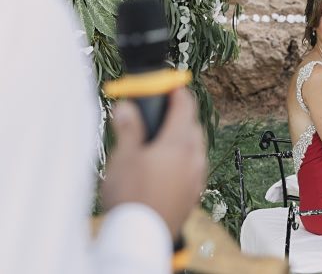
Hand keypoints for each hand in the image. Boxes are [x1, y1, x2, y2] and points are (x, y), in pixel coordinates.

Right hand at [102, 87, 206, 237]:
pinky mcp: (194, 192)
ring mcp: (197, 176)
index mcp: (179, 143)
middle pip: (193, 125)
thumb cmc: (132, 197)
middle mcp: (194, 157)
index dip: (176, 90)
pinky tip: (167, 166)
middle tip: (160, 112)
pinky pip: (194, 166)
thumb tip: (127, 107)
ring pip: (195, 147)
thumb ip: (129, 128)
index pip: (186, 105)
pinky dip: (184, 158)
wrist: (142, 238)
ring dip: (183, 137)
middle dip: (179, 114)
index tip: (167, 83)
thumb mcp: (124, 157)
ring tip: (161, 140)